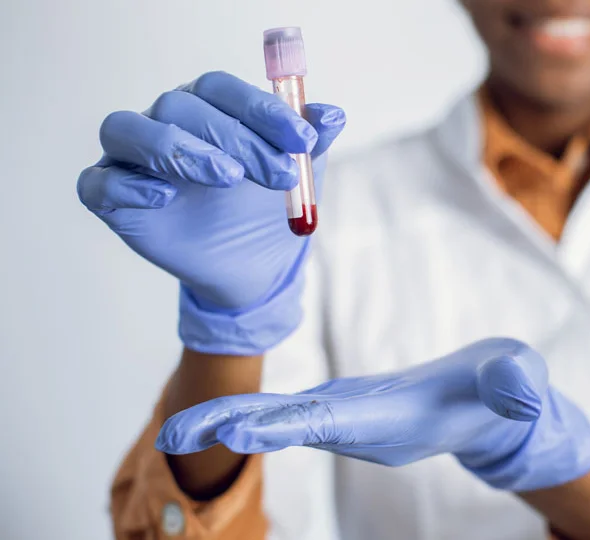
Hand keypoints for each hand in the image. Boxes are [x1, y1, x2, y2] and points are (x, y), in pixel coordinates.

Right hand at [77, 71, 344, 353]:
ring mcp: (131, 158)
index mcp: (207, 106)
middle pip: (182, 107)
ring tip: (227, 178)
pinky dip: (127, 186)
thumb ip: (312, 142)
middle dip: (236, 139)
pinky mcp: (110, 198)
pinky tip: (165, 198)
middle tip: (278, 175)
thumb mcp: (299, 175)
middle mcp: (164, 121)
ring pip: (127, 129)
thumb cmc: (267, 207)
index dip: (263, 110)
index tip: (304, 141)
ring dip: (178, 149)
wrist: (250, 266)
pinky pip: (97, 183)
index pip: (222, 89)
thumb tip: (332, 115)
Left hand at [156, 338, 589, 491]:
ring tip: (174, 427)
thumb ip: (516, 384)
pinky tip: (222, 417)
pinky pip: (293, 415)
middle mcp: (364, 428)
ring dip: (232, 422)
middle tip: (171, 433)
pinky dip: (255, 415)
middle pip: (290, 427)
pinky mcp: (350, 412)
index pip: (329, 422)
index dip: (281, 423)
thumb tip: (521, 390)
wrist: (493, 412)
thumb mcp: (516, 380)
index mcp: (393, 420)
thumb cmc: (503, 392)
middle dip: (233, 428)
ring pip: (284, 422)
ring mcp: (353, 422)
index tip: (232, 429)